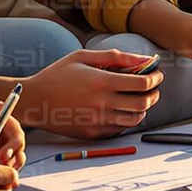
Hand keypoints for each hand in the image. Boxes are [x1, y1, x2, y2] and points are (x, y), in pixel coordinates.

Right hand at [22, 50, 163, 137]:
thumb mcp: (83, 56)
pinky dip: (127, 120)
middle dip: (154, 95)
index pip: (142, 83)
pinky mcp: (92, 134)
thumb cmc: (58, 74)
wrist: (34, 100)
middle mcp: (102, 104)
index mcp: (101, 82)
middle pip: (143, 104)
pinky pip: (120, 129)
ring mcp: (97, 121)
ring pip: (134, 120)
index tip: (157, 74)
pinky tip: (122, 109)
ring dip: (143, 109)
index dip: (155, 78)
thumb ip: (115, 57)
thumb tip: (143, 59)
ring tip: (139, 99)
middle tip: (153, 88)